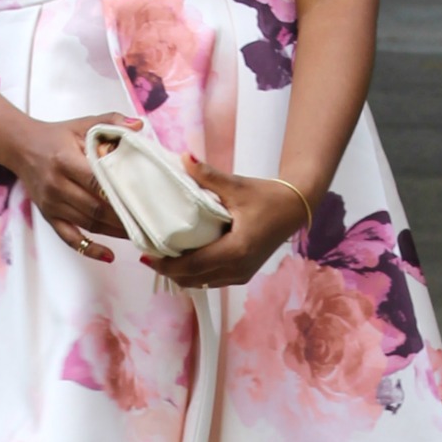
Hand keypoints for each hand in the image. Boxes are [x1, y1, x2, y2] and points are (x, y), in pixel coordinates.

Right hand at [9, 114, 138, 263]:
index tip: (144, 199)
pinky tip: (109, 255)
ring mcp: (52, 204)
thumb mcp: (83, 124)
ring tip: (138, 235)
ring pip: (88, 223)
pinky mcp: (49, 216)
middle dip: (123, 217)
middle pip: (95, 207)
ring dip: (114, 232)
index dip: (120, 192)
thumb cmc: (57, 136)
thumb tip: (139, 125)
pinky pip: (69, 238)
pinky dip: (89, 249)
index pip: (97, 180)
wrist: (21, 147)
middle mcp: (57, 184)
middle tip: (148, 222)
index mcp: (65, 160)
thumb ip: (111, 121)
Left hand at [152, 159, 308, 288]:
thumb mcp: (237, 186)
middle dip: (169, 271)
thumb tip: (184, 157)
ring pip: (202, 283)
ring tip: (162, 258)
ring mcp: (242, 274)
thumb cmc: (268, 196)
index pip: (192, 266)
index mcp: (236, 250)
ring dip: (181, 274)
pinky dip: (196, 274)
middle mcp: (238, 269)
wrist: (295, 208)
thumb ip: (208, 175)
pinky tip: (184, 260)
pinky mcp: (244, 273)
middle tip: (149, 256)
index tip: (146, 256)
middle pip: (193, 279)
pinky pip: (213, 280)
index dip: (166, 265)